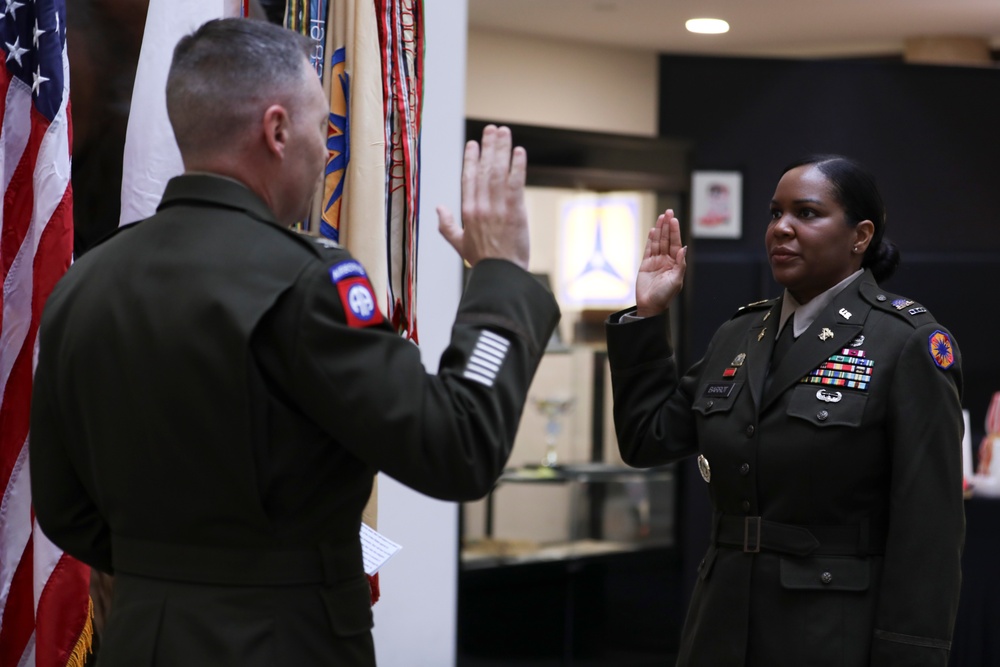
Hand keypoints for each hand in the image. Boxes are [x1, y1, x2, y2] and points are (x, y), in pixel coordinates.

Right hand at [437, 125, 529, 269]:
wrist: (501, 274)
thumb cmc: (482, 261)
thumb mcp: (459, 244)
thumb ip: (446, 226)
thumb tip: (438, 208)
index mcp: (468, 211)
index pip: (468, 178)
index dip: (471, 159)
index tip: (474, 143)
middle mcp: (481, 205)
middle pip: (484, 169)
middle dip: (488, 146)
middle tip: (492, 129)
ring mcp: (498, 207)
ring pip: (499, 171)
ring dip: (502, 149)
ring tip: (504, 132)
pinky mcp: (515, 211)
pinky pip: (516, 183)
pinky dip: (517, 166)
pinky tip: (519, 152)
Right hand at [635, 209, 686, 316]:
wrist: (650, 305)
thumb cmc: (665, 295)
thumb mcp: (676, 280)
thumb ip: (680, 264)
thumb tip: (683, 248)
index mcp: (675, 263)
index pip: (675, 243)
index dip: (675, 231)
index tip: (674, 219)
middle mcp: (666, 260)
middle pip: (666, 239)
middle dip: (667, 226)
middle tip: (668, 212)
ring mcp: (655, 261)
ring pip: (657, 242)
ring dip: (659, 229)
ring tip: (660, 217)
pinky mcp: (645, 264)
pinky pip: (648, 249)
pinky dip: (650, 240)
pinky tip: (653, 231)